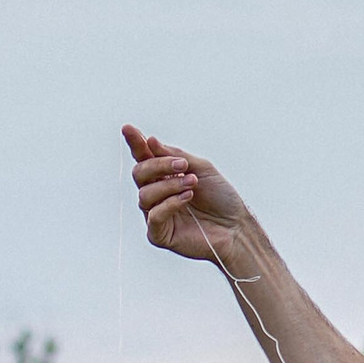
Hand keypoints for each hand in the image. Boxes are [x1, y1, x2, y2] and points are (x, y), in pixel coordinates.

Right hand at [124, 124, 256, 264]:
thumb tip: (150, 141)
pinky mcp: (160, 235)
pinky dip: (170, 203)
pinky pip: (154, 216)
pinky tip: (188, 197)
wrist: (236, 225)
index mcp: (165, 176)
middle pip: (139, 173)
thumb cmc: (221, 197)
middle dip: (158, 165)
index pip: (144, 157)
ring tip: (192, 183)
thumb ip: (176, 155)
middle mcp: (157, 194)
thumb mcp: (201, 168)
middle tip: (182, 165)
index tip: (128, 128)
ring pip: (144, 195)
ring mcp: (156, 214)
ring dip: (169, 185)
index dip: (136, 142)